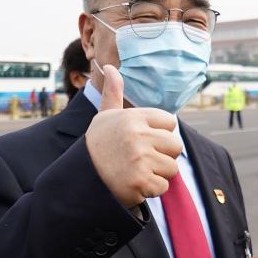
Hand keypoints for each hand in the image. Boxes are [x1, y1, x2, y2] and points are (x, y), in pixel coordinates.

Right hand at [85, 65, 181, 208]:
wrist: (82, 175)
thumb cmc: (99, 144)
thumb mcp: (105, 116)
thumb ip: (114, 92)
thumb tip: (110, 68)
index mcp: (134, 117)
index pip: (170, 123)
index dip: (160, 133)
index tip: (142, 140)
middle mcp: (137, 136)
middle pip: (175, 146)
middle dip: (162, 155)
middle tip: (140, 159)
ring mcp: (139, 159)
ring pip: (171, 168)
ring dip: (157, 174)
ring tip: (136, 171)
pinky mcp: (140, 182)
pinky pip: (162, 187)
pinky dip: (150, 190)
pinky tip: (133, 184)